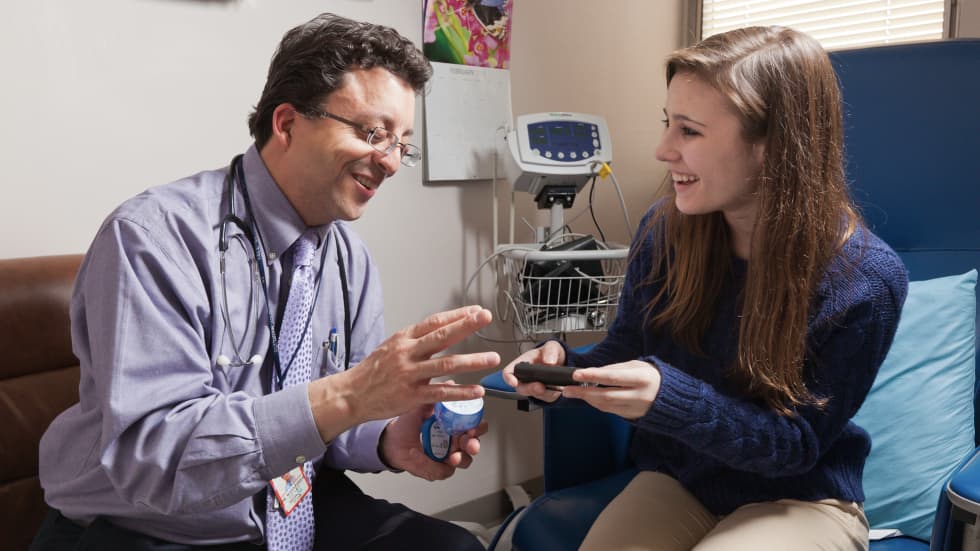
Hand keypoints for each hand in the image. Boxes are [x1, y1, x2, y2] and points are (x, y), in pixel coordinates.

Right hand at [309, 305, 499, 441]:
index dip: (457, 315)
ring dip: (473, 361)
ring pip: (446, 364)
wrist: (351, 394)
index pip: (434, 322)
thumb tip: (442, 332)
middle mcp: (407, 353)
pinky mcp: (411, 396)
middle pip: (442, 336)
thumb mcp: (392, 347)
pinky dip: (461, 392)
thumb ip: (416, 341)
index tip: (476, 311)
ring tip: (492, 358)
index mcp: (404, 338)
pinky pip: (441, 392)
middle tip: (485, 318)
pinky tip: (477, 390)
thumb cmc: (373, 371)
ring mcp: (410, 374)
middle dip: (466, 326)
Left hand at [379, 403, 488, 480]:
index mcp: (455, 426)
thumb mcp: (422, 405)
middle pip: (473, 445)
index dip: (478, 427)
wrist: (391, 440)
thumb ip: (437, 395)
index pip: (474, 426)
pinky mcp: (435, 469)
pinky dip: (429, 464)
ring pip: (464, 461)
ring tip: (453, 456)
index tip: (475, 427)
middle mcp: (454, 442)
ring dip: (461, 458)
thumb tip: (450, 381)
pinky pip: (440, 471)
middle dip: (473, 445)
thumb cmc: (408, 423)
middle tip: (468, 442)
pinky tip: (418, 454)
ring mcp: (446, 456)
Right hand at [500, 340, 565, 402]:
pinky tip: (558, 388)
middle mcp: (525, 378)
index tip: (514, 382)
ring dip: (543, 393)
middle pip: (520, 388)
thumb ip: (550, 351)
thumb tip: (549, 361)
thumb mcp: (552, 346)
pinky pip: (547, 398)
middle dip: (530, 389)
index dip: (509, 378)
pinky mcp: (545, 394)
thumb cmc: (550, 353)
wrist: (562, 362)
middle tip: (539, 386)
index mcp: (521, 364)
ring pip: (534, 395)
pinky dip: (553, 394)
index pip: (508, 372)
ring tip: (552, 387)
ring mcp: (534, 387)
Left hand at [559, 360, 660, 419]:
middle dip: (584, 393)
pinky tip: (589, 399)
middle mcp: (639, 395)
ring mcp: (636, 409)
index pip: (612, 377)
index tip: (577, 374)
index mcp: (641, 379)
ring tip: (574, 393)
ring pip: (606, 406)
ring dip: (588, 400)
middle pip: (606, 396)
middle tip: (568, 389)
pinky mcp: (632, 417)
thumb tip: (594, 373)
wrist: (673, 398)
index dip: (593, 376)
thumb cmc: (654, 376)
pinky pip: (611, 411)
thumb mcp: (637, 365)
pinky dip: (598, 405)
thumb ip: (615, 369)